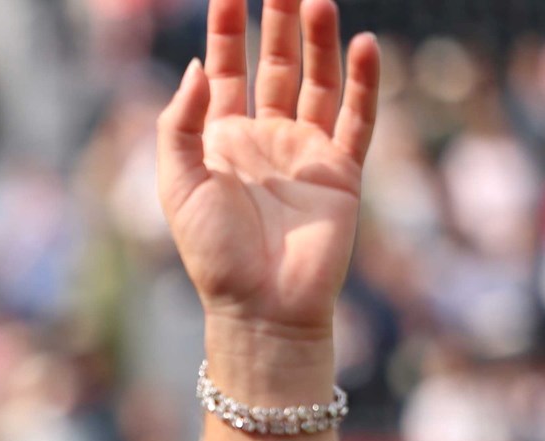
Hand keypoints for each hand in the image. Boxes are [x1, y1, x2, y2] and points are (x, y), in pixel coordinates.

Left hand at [157, 0, 380, 342]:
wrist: (260, 305)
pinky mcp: (342, 172)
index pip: (224, 70)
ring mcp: (306, 152)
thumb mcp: (178, 184)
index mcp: (222, 140)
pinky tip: (366, 46)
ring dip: (318, 42)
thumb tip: (197, 66)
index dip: (225, 30)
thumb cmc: (212, 253)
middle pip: (275, 65)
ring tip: (317, 1)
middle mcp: (266, 138)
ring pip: (317, 82)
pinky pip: (358, 118)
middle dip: (277, 22)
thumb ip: (181, 124)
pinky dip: (363, 82)